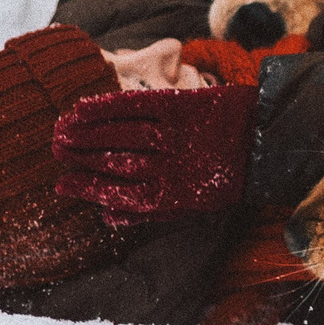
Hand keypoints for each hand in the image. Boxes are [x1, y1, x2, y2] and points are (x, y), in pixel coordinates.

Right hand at [52, 84, 257, 226]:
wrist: (268, 142)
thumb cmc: (224, 177)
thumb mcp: (194, 204)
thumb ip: (150, 212)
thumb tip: (107, 219)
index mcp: (174, 196)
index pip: (120, 195)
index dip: (87, 189)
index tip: (61, 184)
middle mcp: (173, 166)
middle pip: (116, 162)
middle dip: (82, 156)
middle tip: (56, 149)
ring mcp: (177, 134)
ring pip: (122, 135)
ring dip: (88, 131)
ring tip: (62, 129)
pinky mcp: (183, 106)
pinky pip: (138, 105)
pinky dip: (108, 105)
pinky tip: (84, 106)